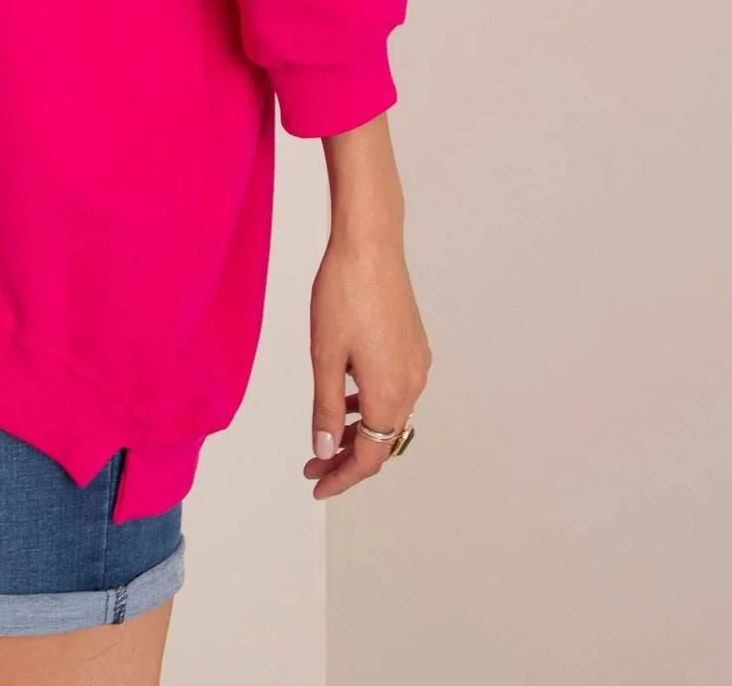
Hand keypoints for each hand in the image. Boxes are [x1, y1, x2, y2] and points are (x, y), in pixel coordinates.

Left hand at [304, 231, 429, 498]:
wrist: (371, 245)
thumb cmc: (344, 293)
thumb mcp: (325, 356)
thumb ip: (327, 409)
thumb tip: (326, 449)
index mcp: (391, 392)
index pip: (371, 456)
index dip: (343, 476)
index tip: (317, 485)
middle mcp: (412, 383)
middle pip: (383, 439)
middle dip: (349, 456)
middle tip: (314, 463)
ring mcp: (417, 363)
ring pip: (390, 414)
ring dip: (361, 430)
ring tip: (328, 434)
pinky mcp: (415, 344)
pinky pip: (396, 390)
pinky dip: (373, 403)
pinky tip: (349, 395)